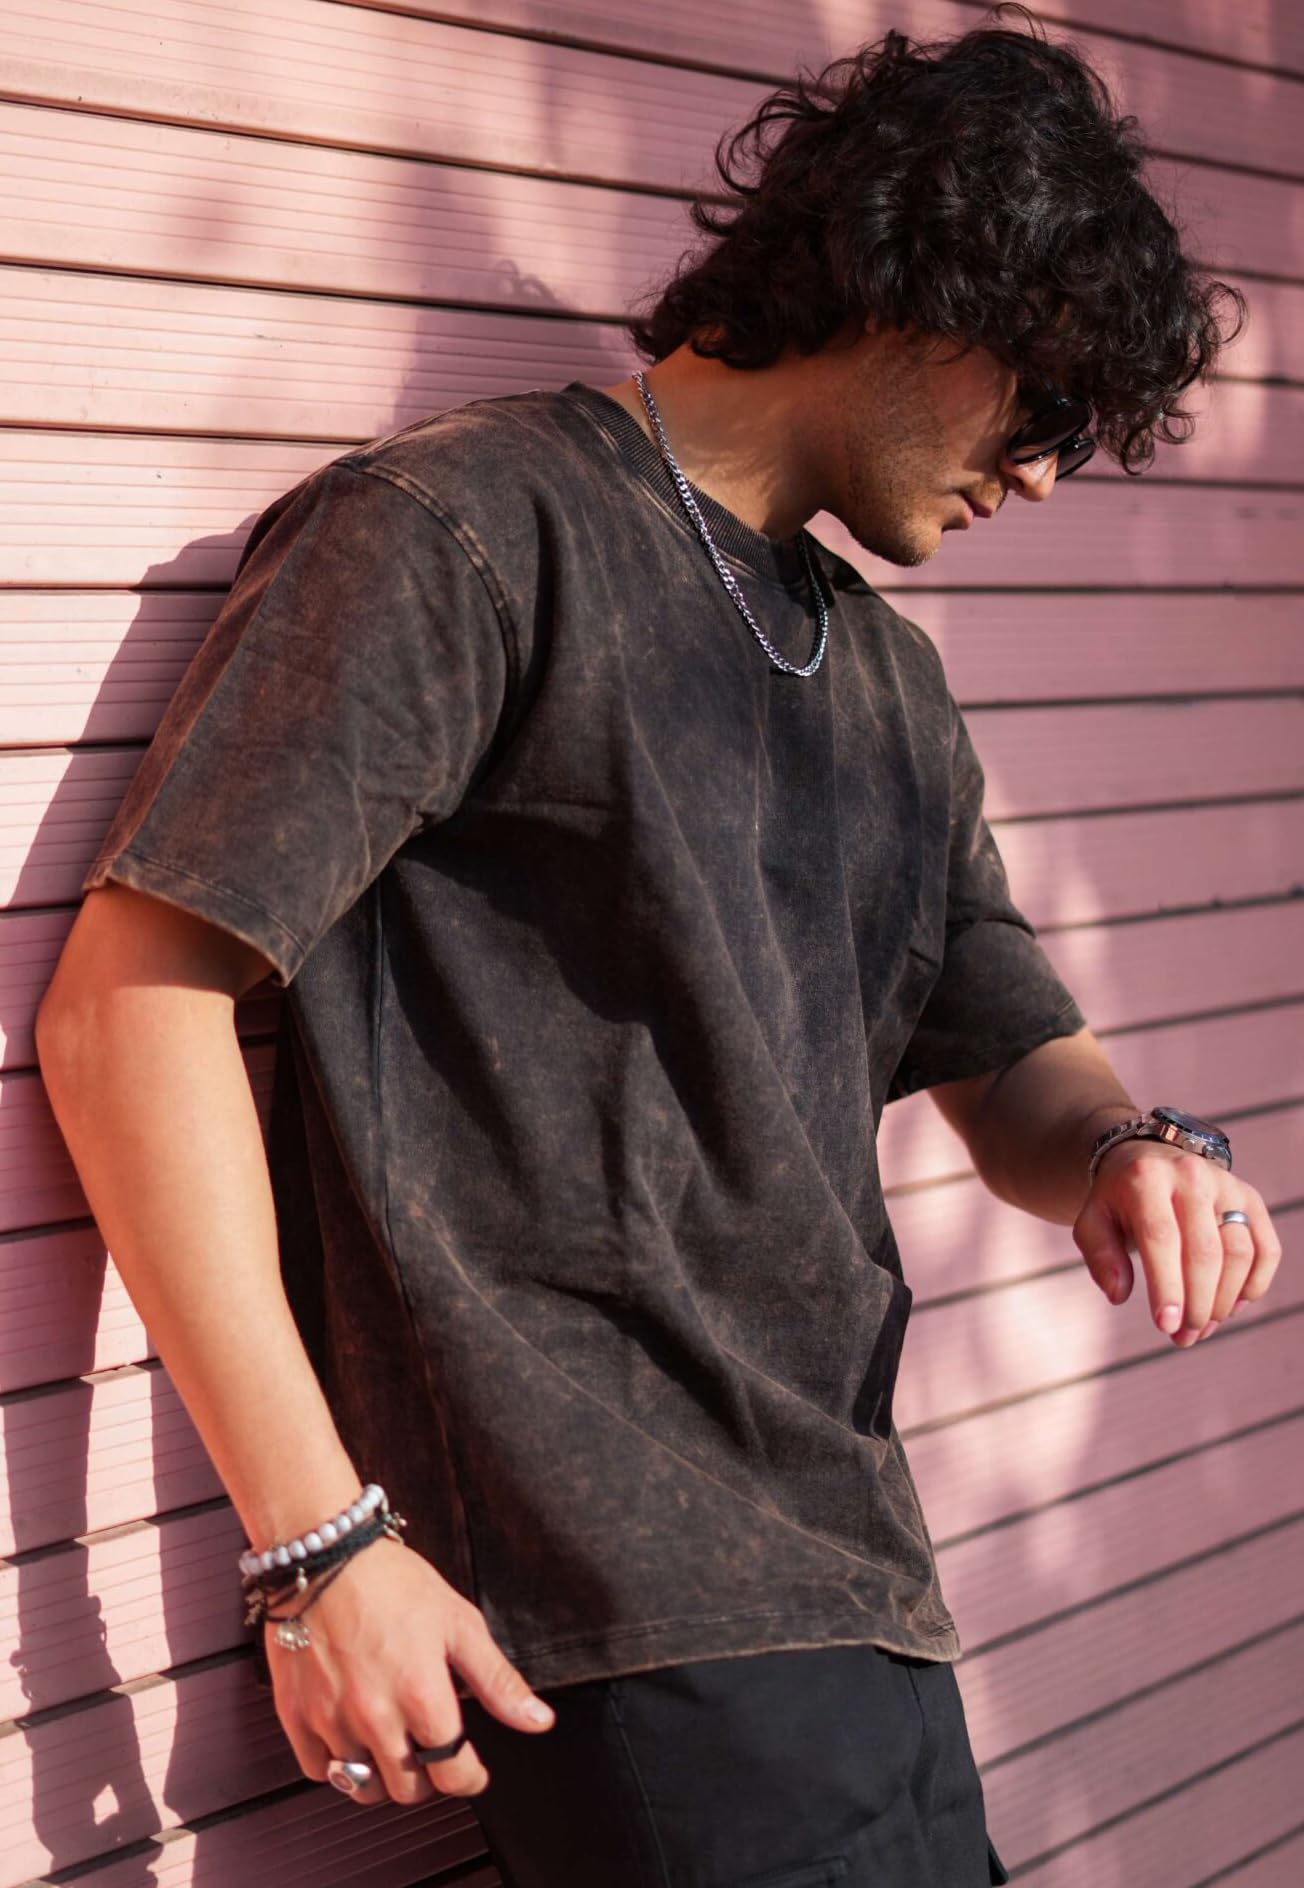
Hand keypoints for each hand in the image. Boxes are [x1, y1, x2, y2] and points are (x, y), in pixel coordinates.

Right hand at [263, 1537, 554, 1802]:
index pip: (453, 1774)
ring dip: (383, 1776)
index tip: (471, 1771)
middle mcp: (374, 1715)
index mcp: (421, 1694)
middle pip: (408, 1790)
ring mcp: (331, 1719)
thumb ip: (498, 1680)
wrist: (324, 1554)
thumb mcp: (459, 1621)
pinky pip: (320, 1770)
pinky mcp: (295, 1714)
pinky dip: (338, 1765)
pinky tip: (352, 1738)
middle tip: (431, 1751)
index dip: (470, 1779)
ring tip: (393, 1747)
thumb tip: (537, 1721)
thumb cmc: (391, 1580)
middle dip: (429, 1777)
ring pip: (362, 1786)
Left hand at [1073, 1139, 1282, 1346]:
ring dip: (1224, 1301)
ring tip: (1202, 1327)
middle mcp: (1191, 1175)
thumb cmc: (1119, 1201)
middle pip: (1204, 1251)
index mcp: (1146, 1178)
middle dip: (1196, 1304)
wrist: (1151, 1159)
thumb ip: (1100, 1256)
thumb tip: (1119, 1295)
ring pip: (1239, 1254)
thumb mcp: (1093, 1220)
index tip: (1166, 1326)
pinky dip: (1254, 1285)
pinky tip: (1231, 1307)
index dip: (1166, 1286)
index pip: (1161, 1237)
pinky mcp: (1251, 1199)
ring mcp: (1227, 1185)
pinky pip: (1266, 1249)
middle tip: (1184, 1337)